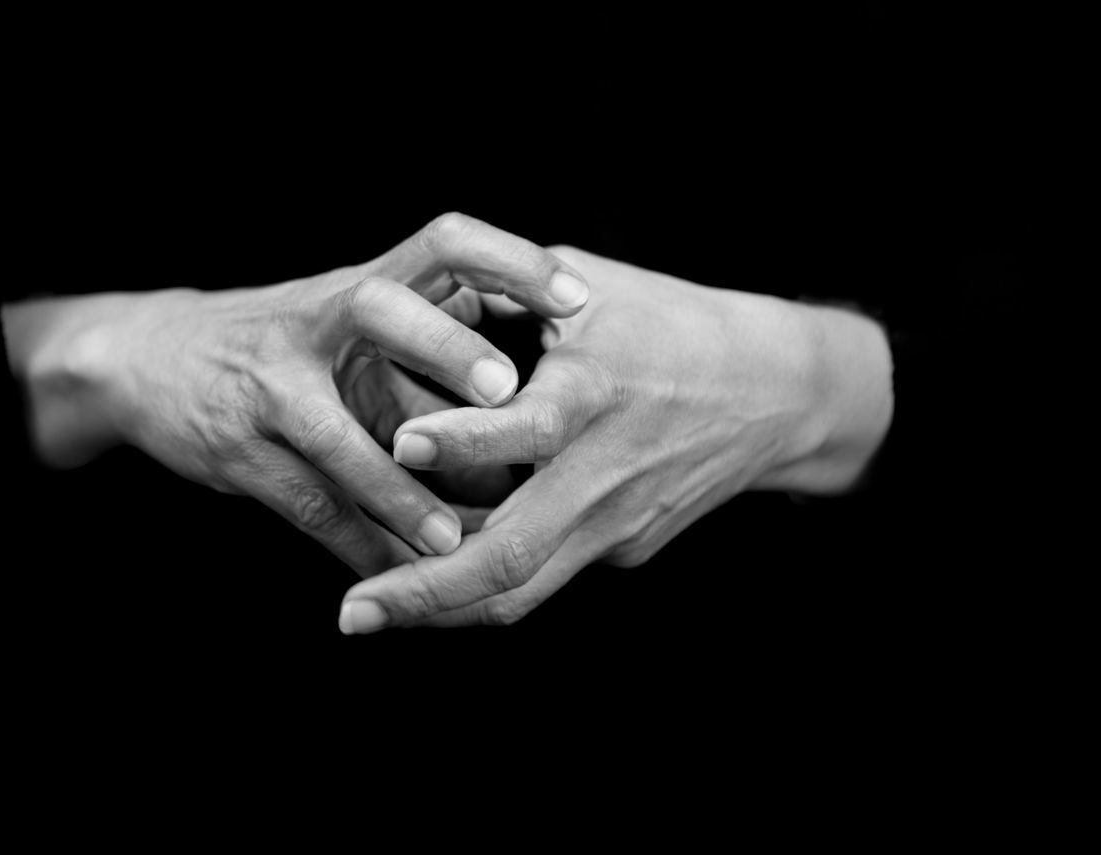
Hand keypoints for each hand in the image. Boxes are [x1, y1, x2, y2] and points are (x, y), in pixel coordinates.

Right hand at [1, 214, 589, 575]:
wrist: (147, 360)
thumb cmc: (282, 347)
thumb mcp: (347, 322)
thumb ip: (429, 338)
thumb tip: (536, 388)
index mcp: (355, 284)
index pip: (440, 241)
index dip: (508, 259)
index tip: (576, 298)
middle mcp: (311, 323)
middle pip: (376, 308)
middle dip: (441, 346)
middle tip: (504, 390)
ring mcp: (268, 387)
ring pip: (336, 436)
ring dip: (399, 491)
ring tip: (456, 539)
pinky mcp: (236, 449)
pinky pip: (307, 503)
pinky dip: (358, 542)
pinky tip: (400, 574)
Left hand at [337, 247, 893, 629]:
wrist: (776, 394)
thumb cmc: (671, 323)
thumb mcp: (591, 286)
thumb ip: (502, 293)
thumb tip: (413, 305)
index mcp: (597, 393)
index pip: (529, 427)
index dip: (464, 438)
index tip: (402, 444)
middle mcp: (604, 472)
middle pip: (514, 555)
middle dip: (425, 590)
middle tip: (351, 613)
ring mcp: (616, 523)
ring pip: (524, 590)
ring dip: (443, 609)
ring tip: (371, 614)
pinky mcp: (623, 548)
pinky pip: (543, 574)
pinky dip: (481, 584)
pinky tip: (426, 580)